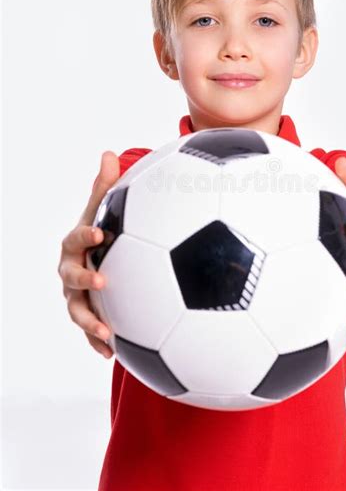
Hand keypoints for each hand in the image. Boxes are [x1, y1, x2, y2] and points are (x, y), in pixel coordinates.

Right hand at [57, 151, 120, 358]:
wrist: (93, 259)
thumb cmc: (101, 232)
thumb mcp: (104, 210)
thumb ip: (106, 187)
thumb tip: (109, 153)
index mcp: (75, 244)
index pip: (77, 238)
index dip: (85, 236)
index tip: (100, 234)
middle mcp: (70, 271)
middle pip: (70, 278)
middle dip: (83, 280)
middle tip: (102, 282)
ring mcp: (75, 296)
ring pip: (77, 311)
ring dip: (90, 322)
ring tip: (107, 333)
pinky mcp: (86, 314)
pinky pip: (90, 331)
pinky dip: (99, 342)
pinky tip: (113, 354)